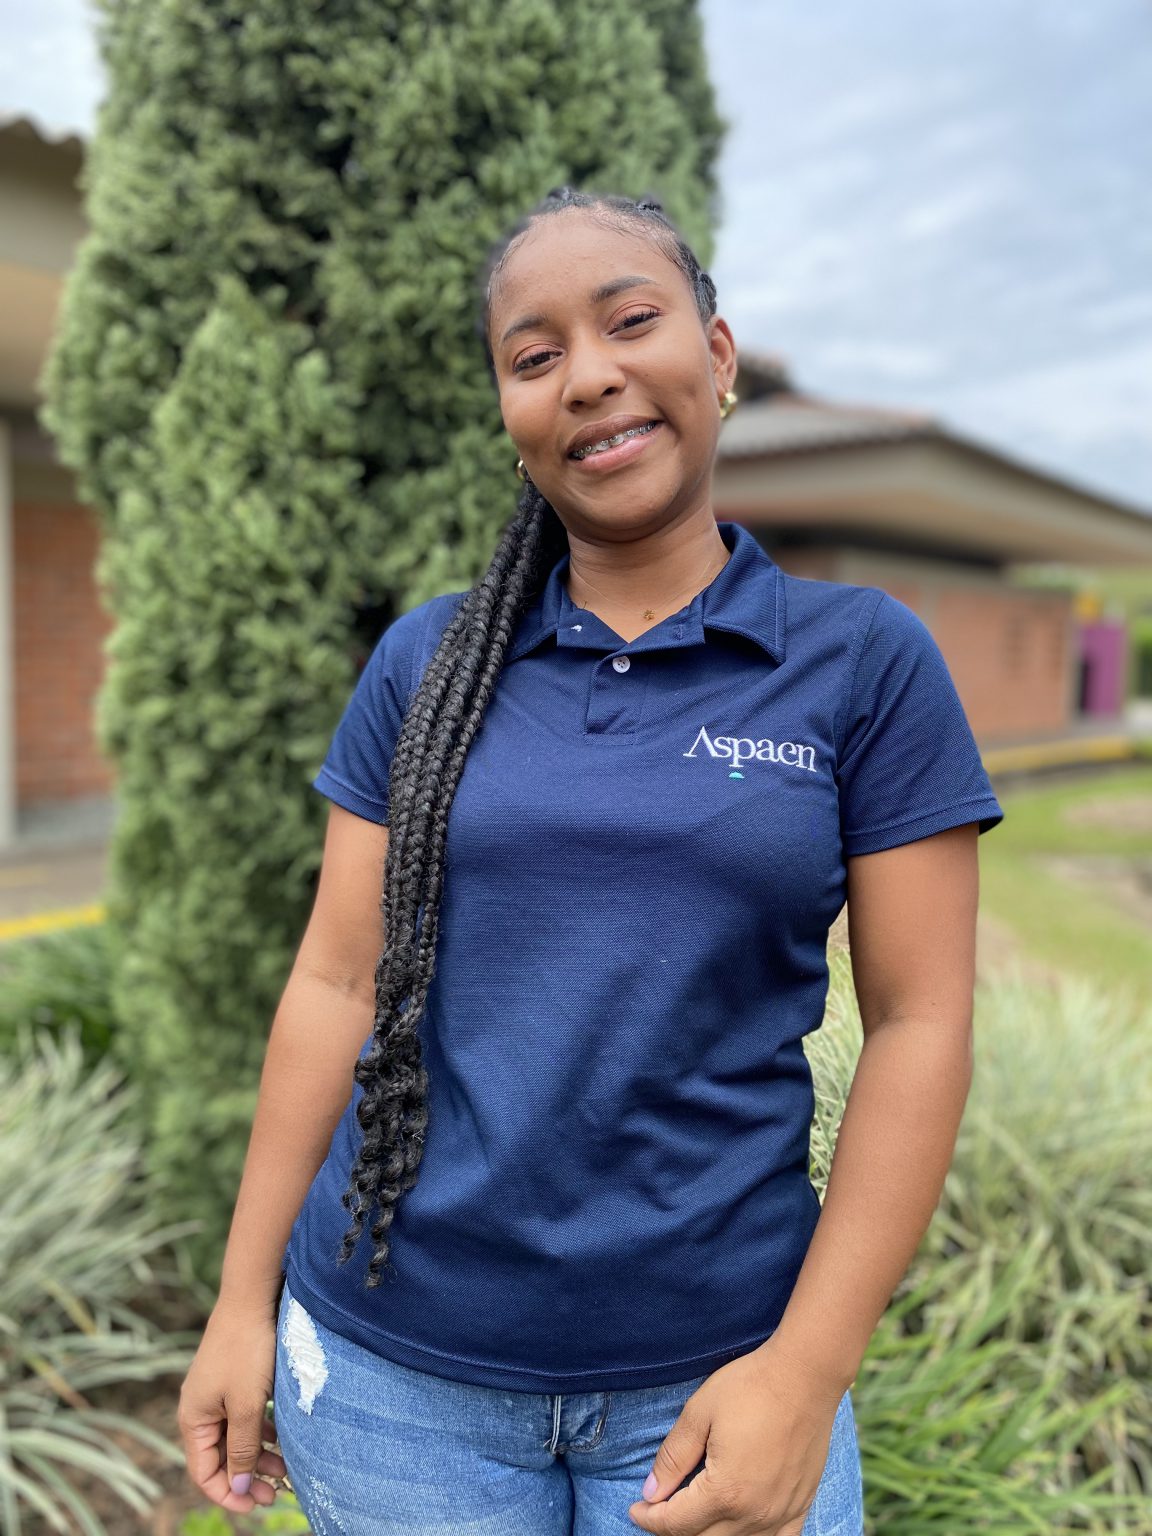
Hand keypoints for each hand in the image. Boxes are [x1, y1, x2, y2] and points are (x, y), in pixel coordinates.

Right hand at [177, 1304, 287, 1514]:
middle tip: (279, 1492)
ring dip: (260, 1455)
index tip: (257, 1505)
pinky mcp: (235, 1380)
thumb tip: (240, 1486)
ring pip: (237, 1437)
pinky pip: (245, 1417)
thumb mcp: (246, 1405)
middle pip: (221, 1457)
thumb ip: (243, 1448)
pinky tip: (283, 1439)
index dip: (229, 1494)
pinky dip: (263, 1431)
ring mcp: (218, 1394)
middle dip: (248, 1477)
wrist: (252, 1297)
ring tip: (287, 1469)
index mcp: (194, 1419)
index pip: (204, 1473)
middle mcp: (201, 1409)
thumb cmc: (247, 1351)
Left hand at [628, 1336, 844, 1533]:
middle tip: (658, 1510)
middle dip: (674, 1529)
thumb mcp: (700, 1413)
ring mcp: (781, 1514)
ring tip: (692, 1514)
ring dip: (708, 1534)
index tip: (636, 1509)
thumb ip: (673, 1457)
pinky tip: (738, 1527)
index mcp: (726, 1491)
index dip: (650, 1519)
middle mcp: (755, 1514)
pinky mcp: (800, 1506)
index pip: (677, 1523)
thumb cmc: (751, 1387)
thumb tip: (651, 1492)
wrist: (805, 1375)